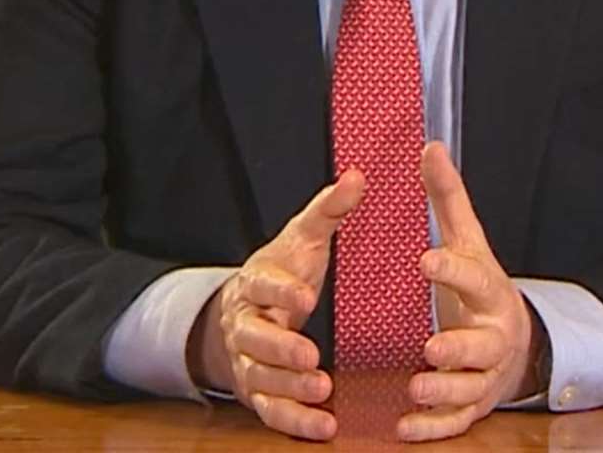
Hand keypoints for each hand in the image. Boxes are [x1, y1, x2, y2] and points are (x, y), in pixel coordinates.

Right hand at [189, 170, 364, 441]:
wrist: (243, 313)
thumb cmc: (283, 273)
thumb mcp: (303, 240)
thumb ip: (329, 212)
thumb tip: (358, 176)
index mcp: (255, 283)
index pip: (261, 285)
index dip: (280, 292)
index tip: (305, 296)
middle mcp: (246, 325)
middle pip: (254, 339)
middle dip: (280, 349)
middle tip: (310, 356)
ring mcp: (249, 362)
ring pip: (261, 379)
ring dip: (289, 388)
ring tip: (322, 390)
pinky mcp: (258, 393)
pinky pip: (271, 412)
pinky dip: (295, 422)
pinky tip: (324, 427)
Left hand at [401, 141, 541, 441]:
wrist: (516, 342)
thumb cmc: (481, 287)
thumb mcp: (469, 242)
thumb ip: (447, 199)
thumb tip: (431, 146)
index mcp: (489, 290)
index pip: (473, 277)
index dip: (452, 270)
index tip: (425, 260)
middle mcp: (492, 335)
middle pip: (481, 346)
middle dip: (458, 348)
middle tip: (431, 346)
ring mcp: (485, 375)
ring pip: (469, 388)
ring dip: (443, 391)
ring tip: (416, 388)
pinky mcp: (474, 405)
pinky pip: (456, 421)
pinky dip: (432, 427)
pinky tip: (405, 426)